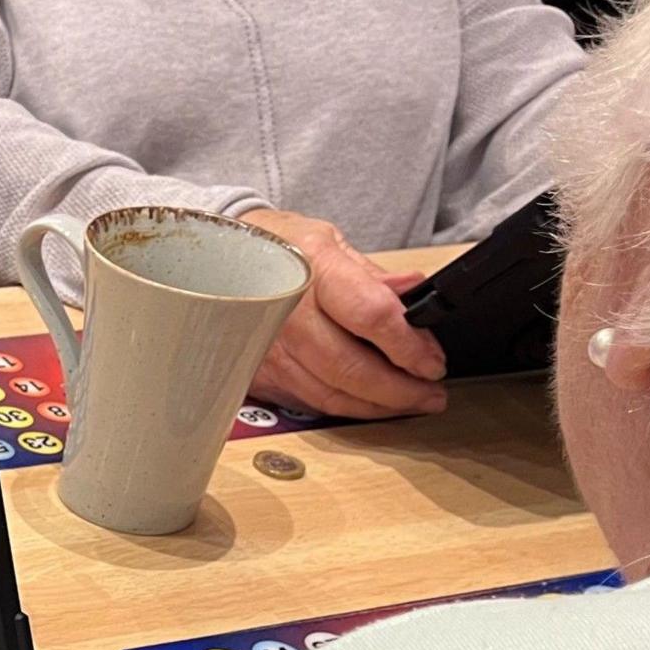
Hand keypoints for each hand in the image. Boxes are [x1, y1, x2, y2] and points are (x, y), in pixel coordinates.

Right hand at [238, 209, 449, 418]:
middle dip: (399, 389)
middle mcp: (284, 312)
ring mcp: (266, 348)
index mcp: (311, 269)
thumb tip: (413, 288)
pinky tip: (370, 403)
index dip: (407, 345)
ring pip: (330, 394)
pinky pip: (308, 401)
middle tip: (430, 392)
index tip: (432, 361)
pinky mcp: (256, 373)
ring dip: (377, 406)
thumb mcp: (328, 242)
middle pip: (350, 368)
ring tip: (411, 401)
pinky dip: (345, 406)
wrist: (216, 259)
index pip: (369, 315)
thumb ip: (371, 275)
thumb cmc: (278, 247)